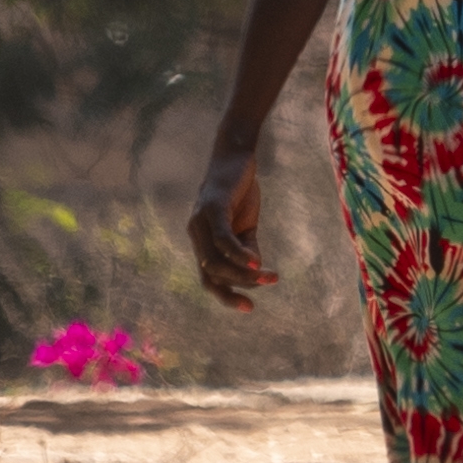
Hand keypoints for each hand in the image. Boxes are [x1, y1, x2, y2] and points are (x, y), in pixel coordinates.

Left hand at [189, 128, 275, 309]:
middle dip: (239, 286)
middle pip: (211, 274)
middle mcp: (195, 233)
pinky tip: (257, 264)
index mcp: (202, 241)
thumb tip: (255, 271)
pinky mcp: (212, 208)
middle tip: (267, 283)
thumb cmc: (240, 190)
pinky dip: (238, 255)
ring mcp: (200, 221)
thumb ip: (247, 248)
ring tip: (267, 276)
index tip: (249, 307)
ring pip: (215, 262)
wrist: (237, 154)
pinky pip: (222, 240)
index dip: (226, 296)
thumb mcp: (246, 224)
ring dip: (242, 274)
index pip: (209, 278)